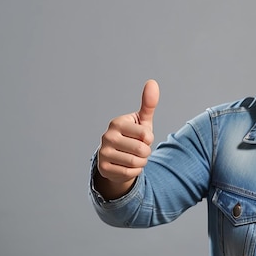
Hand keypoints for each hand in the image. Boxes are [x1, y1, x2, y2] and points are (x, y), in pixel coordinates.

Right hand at [96, 80, 158, 197]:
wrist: (119, 157)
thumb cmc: (134, 136)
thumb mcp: (142, 121)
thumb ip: (148, 103)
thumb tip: (152, 82)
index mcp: (117, 123)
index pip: (146, 135)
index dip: (149, 139)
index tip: (142, 137)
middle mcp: (107, 136)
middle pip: (142, 150)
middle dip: (146, 152)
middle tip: (139, 149)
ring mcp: (103, 153)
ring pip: (136, 162)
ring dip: (141, 162)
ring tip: (134, 157)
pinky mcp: (103, 168)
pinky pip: (129, 173)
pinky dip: (134, 171)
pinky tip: (127, 166)